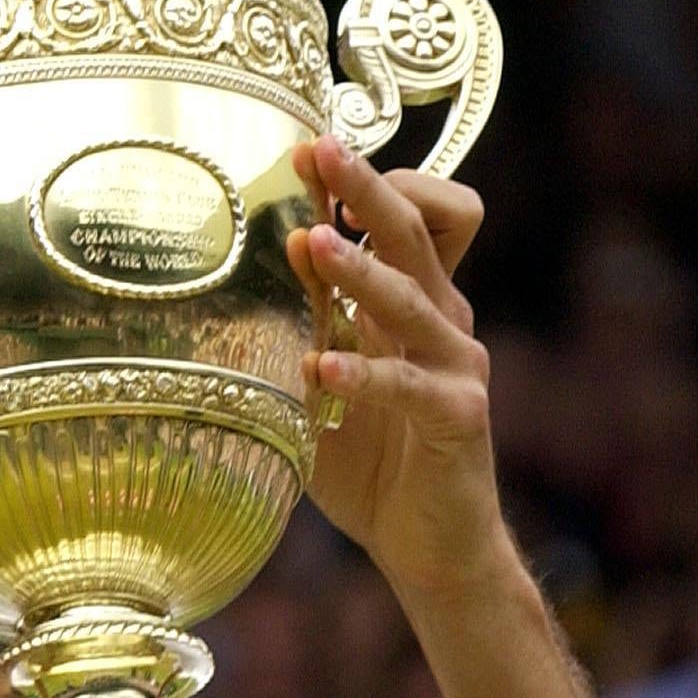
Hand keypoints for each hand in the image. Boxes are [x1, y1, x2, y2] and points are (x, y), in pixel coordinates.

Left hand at [287, 137, 503, 602]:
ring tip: (309, 246)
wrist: (432, 546)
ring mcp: (457, 366)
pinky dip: (364, 376)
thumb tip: (237, 279)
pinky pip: (410, 386)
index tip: (310, 153)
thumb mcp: (321, 389)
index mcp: (415, 304)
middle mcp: (444, 321)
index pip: (410, 216)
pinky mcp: (459, 417)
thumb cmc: (373, 465)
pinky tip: (320, 371)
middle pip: (415, 230)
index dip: (367, 181)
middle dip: (365, 185)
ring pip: (413, 296)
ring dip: (358, 270)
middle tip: (319, 151)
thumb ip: (299, 333)